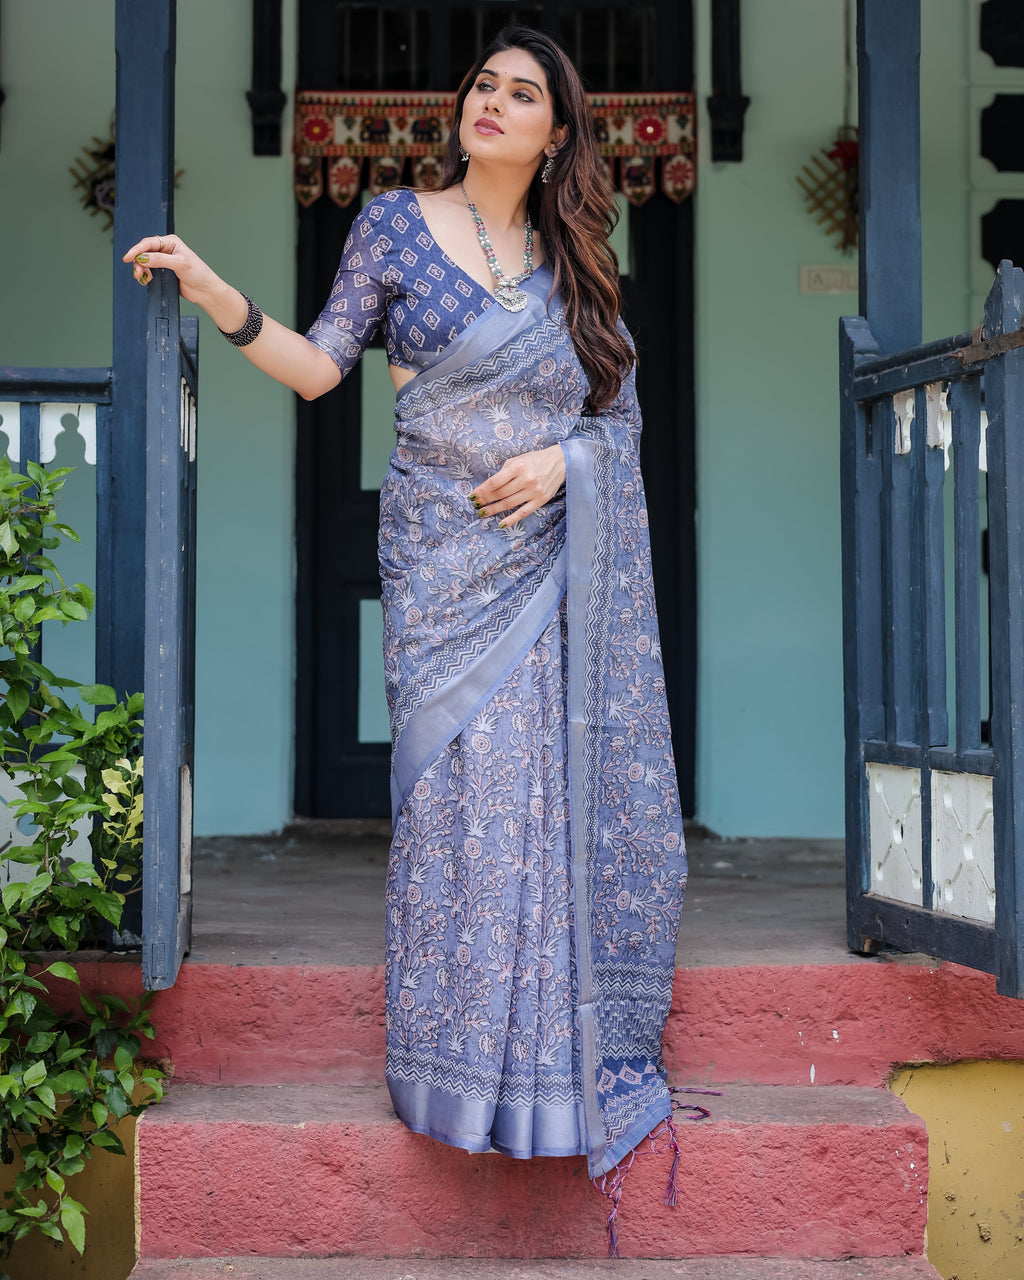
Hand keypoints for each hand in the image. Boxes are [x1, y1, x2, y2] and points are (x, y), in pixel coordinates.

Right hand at [121, 234, 240, 320]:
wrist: (206, 291)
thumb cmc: (199, 274)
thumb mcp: (179, 264)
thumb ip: (160, 260)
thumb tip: (142, 257)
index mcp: (171, 242)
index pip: (148, 243)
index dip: (136, 250)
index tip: (127, 258)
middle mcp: (166, 250)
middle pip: (144, 252)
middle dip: (138, 262)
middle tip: (137, 273)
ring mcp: (164, 261)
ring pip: (145, 262)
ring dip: (141, 270)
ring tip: (143, 278)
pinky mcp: (164, 272)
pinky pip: (149, 271)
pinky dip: (145, 275)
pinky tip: (147, 280)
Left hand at [470, 444, 565, 527]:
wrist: (560, 463)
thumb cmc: (535, 460)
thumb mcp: (517, 460)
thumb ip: (504, 472)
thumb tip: (488, 487)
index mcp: (518, 467)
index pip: (495, 482)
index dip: (482, 490)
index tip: (473, 496)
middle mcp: (526, 479)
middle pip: (500, 493)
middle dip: (486, 500)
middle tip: (476, 504)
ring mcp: (533, 491)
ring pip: (509, 503)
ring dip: (494, 510)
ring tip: (483, 513)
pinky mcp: (540, 500)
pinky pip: (523, 512)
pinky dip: (511, 519)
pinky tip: (501, 524)